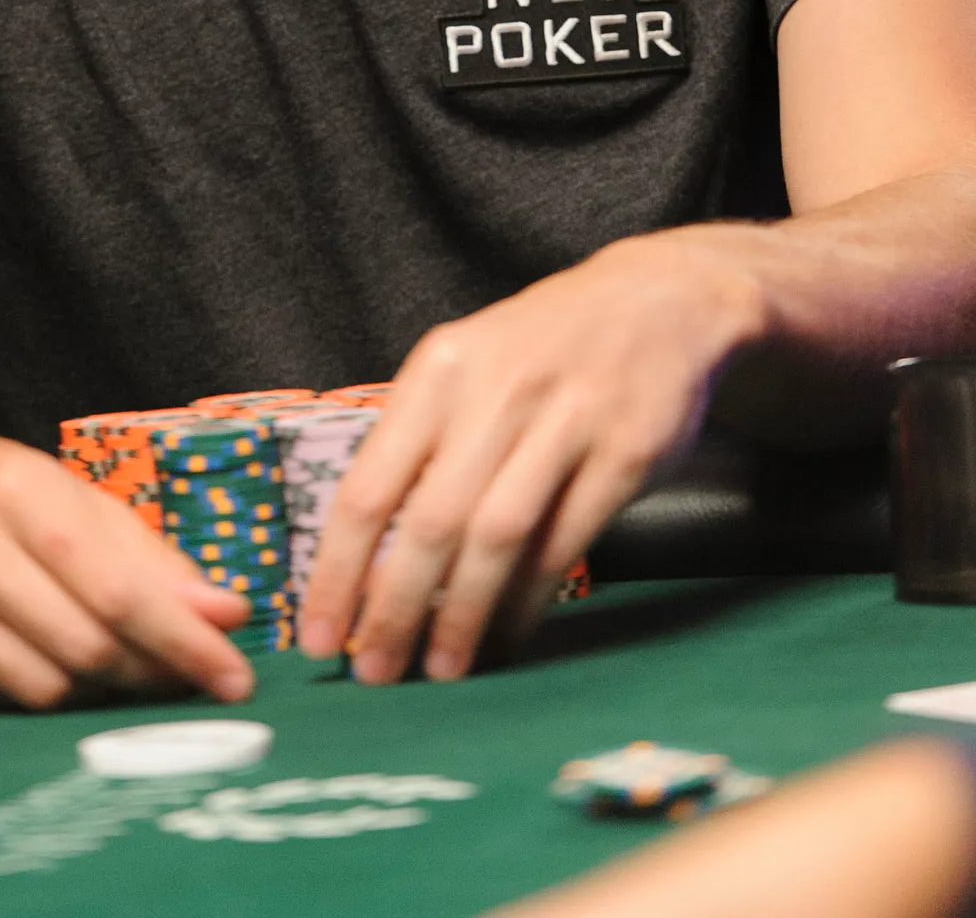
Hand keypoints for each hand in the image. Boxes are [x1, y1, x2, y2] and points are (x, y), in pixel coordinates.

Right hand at [0, 402, 256, 706]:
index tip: (234, 676)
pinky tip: (33, 653)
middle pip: (82, 646)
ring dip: (88, 687)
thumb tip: (228, 617)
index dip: (182, 641)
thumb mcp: (74, 497)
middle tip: (177, 675)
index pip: (115, 588)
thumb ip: (153, 559)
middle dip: (144, 670)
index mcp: (17, 487)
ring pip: (37, 687)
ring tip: (102, 659)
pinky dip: (26, 688)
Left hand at [300, 233, 761, 682]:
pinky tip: (506, 634)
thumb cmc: (541, 348)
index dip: (337, 571)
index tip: (317, 636)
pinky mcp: (626, 452)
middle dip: (394, 609)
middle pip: (431, 522)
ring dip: (463, 617)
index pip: (369, 485)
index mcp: (440, 370)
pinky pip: (565, 543)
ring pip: (497, 538)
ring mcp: (567, 419)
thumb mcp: (467, 365)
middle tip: (373, 674)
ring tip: (441, 669)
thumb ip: (420, 441)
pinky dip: (528, 600)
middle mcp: (497, 390)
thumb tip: (361, 555)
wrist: (658, 300)